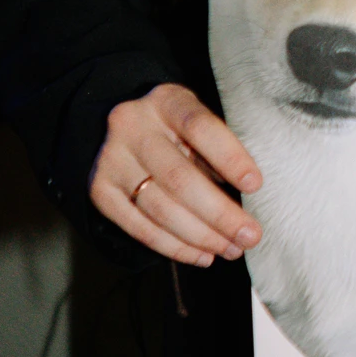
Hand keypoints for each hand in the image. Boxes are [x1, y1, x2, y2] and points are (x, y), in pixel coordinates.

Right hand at [90, 83, 262, 266]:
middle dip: (220, 214)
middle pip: (179, 178)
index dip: (229, 158)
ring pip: (160, 209)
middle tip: (250, 236)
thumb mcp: (196, 122)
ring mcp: (112, 160)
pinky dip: (175, 247)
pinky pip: (139, 228)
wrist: (119, 128)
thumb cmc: (175, 128)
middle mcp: (132, 127)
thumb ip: (216, 151)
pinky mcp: (100, 191)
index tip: (255, 185)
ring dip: (201, 237)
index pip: (200, 127)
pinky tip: (202, 255)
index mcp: (166, 101)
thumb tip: (245, 198)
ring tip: (231, 249)